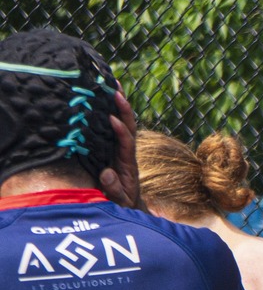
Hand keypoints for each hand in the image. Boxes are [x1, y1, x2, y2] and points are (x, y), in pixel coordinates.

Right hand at [98, 91, 141, 207]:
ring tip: (111, 83)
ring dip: (119, 104)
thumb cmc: (123, 203)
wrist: (131, 206)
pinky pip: (114, 127)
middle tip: (115, 88)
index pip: (126, 142)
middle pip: (128, 126)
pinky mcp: (115, 148)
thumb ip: (114, 189)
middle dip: (123, 108)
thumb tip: (107, 173)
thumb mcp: (119, 200)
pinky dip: (110, 111)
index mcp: (128, 163)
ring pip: (122, 123)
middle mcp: (126, 152)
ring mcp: (121, 149)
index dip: (121, 130)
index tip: (112, 118)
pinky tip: (104, 98)